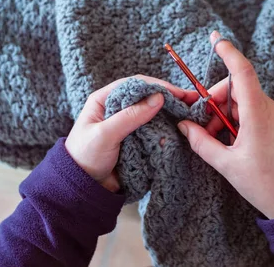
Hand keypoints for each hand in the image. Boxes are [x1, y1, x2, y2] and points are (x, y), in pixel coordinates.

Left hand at [66, 75, 198, 191]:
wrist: (82, 187)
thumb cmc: (85, 157)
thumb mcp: (105, 135)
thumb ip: (130, 116)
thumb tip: (158, 98)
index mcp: (104, 100)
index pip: (135, 85)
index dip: (158, 85)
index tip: (177, 93)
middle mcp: (117, 108)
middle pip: (147, 97)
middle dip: (169, 98)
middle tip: (191, 101)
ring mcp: (128, 124)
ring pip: (153, 113)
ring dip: (170, 114)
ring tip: (189, 114)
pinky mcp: (136, 139)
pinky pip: (154, 130)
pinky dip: (166, 129)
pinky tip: (179, 130)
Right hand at [177, 32, 273, 218]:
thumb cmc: (265, 184)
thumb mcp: (226, 164)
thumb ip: (201, 142)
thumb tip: (184, 126)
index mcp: (258, 114)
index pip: (243, 72)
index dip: (228, 51)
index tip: (215, 38)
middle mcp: (269, 108)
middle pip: (235, 87)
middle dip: (213, 101)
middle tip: (201, 126)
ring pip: (241, 100)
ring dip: (223, 114)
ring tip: (214, 141)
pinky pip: (251, 111)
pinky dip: (235, 120)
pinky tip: (229, 142)